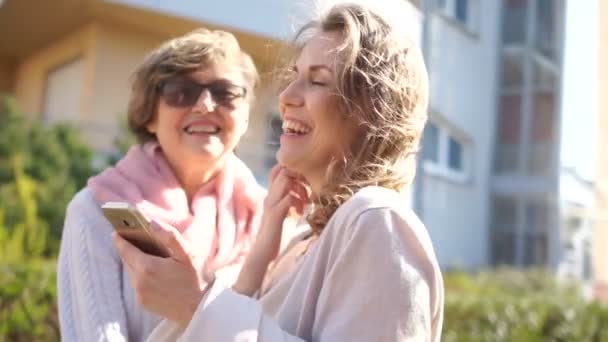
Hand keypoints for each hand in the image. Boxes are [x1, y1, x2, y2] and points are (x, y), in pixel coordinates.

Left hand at [112, 220, 211, 323]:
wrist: (199, 308)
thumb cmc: (195, 279)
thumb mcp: (187, 254)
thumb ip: (169, 236)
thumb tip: (151, 223)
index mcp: (148, 267)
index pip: (125, 250)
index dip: (119, 239)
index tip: (116, 231)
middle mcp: (139, 281)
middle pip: (127, 260)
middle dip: (128, 250)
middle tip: (133, 239)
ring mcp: (140, 294)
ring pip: (132, 273)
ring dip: (135, 263)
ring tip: (144, 254)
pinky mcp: (143, 303)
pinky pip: (137, 285)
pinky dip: (141, 276)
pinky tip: (153, 273)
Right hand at [233, 165, 308, 295]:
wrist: (263, 253)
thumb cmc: (276, 235)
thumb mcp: (287, 214)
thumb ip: (293, 203)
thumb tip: (308, 196)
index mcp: (272, 195)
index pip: (278, 170)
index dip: (293, 171)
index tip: (305, 184)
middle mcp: (270, 196)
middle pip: (283, 171)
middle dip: (299, 177)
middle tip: (307, 192)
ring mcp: (271, 204)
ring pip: (285, 180)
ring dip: (300, 188)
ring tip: (305, 202)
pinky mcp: (275, 214)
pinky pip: (289, 197)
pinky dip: (298, 202)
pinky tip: (301, 213)